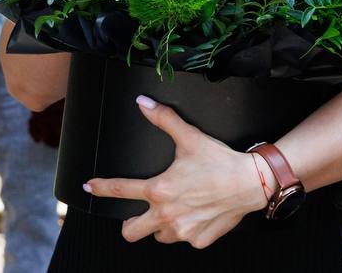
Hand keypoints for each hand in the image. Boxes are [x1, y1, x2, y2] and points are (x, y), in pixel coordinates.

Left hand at [85, 96, 270, 247]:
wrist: (251, 182)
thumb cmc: (220, 161)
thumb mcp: (191, 137)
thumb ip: (164, 119)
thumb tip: (143, 103)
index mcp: (159, 190)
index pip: (120, 190)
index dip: (101, 188)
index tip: (90, 188)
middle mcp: (166, 215)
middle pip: (130, 232)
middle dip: (129, 223)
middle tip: (137, 213)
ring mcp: (182, 231)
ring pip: (158, 236)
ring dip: (161, 226)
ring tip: (174, 211)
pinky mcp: (198, 240)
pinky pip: (185, 239)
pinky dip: (187, 229)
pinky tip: (198, 215)